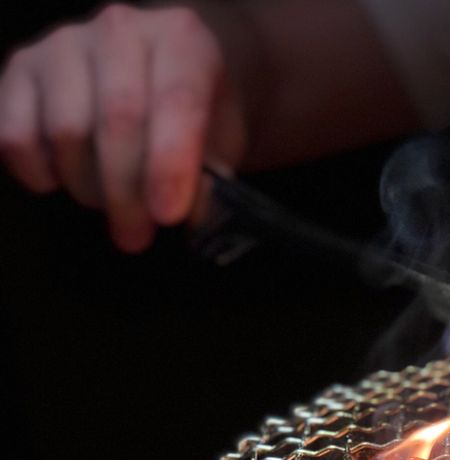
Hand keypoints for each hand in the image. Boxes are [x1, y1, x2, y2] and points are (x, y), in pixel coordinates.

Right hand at [0, 4, 245, 251]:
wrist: (165, 74)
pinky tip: (65, 183)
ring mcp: (64, 44)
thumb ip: (210, 175)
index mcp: (183, 39)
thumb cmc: (200, 113)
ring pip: (65, 131)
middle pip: (116, 120)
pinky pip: (16, 134)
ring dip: (88, 188)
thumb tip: (188, 213)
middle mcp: (120, 30)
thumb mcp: (224, 142)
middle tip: (137, 235)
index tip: (168, 214)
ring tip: (113, 207)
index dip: (170, 163)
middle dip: (127, 192)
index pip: (176, 101)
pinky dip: (38, 172)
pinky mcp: (21, 68)